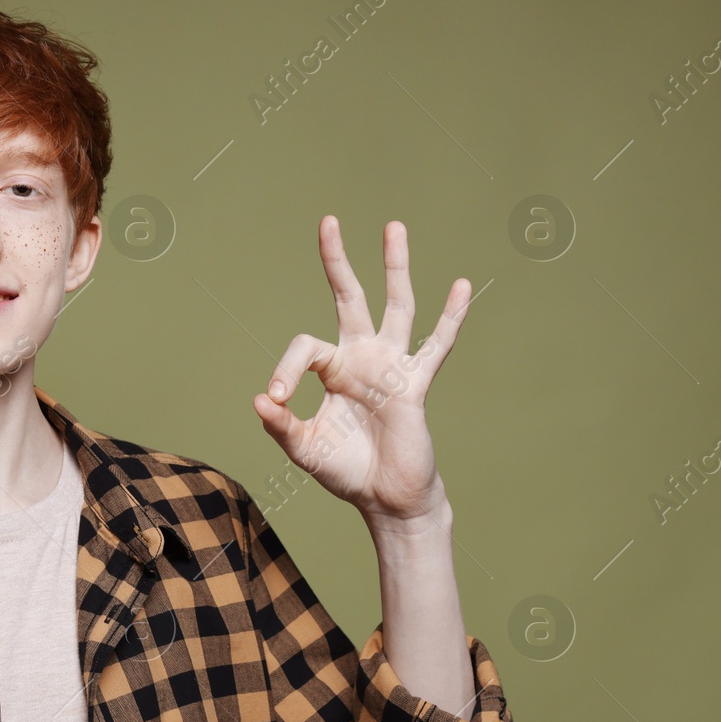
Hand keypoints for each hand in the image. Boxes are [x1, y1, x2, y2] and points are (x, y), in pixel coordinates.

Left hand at [252, 215, 468, 527]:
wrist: (386, 500)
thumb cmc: (346, 472)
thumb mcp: (304, 450)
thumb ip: (281, 426)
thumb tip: (258, 400)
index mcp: (332, 370)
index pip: (305, 348)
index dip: (285, 369)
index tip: (275, 400)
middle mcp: (362, 358)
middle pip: (350, 297)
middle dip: (338, 261)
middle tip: (329, 221)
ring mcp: (391, 367)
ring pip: (396, 306)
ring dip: (394, 267)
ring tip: (393, 227)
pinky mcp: (415, 384)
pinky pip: (437, 346)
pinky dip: (450, 317)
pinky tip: (461, 286)